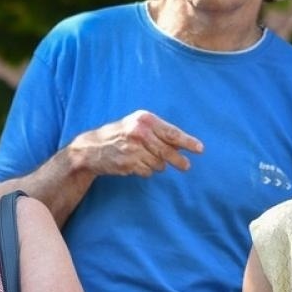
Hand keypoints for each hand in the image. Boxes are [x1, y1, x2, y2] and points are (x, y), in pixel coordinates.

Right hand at [67, 111, 203, 178]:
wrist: (91, 149)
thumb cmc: (119, 135)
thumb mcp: (137, 125)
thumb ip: (158, 132)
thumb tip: (182, 145)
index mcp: (144, 119)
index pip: (172, 132)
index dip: (187, 142)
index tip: (199, 149)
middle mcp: (139, 132)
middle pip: (167, 151)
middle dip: (179, 160)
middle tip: (186, 166)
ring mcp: (133, 149)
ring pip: (158, 163)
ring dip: (157, 165)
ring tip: (145, 159)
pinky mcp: (128, 163)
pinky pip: (147, 171)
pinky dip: (146, 170)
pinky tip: (136, 165)